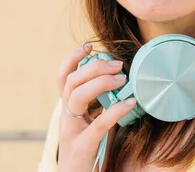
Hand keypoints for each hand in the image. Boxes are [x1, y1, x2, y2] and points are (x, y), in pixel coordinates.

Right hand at [56, 44, 136, 171]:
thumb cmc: (87, 148)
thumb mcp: (90, 121)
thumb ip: (98, 103)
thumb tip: (119, 80)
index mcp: (67, 108)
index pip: (63, 76)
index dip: (72, 58)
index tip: (90, 46)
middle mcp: (65, 116)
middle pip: (72, 81)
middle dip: (94, 67)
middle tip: (117, 65)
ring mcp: (72, 131)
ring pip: (77, 96)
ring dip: (101, 83)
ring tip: (122, 80)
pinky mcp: (83, 146)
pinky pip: (98, 123)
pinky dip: (116, 110)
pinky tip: (131, 103)